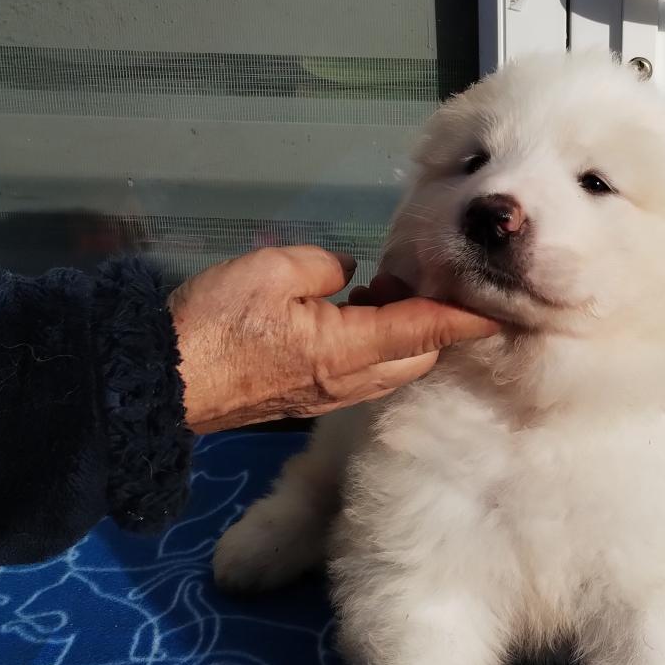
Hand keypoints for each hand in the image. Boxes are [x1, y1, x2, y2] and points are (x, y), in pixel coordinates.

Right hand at [168, 246, 497, 434]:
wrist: (160, 383)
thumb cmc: (216, 323)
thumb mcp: (273, 271)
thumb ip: (324, 267)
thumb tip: (347, 273)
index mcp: (350, 349)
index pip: (427, 331)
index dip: (467, 318)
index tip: (505, 309)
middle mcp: (349, 380)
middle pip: (417, 355)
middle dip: (437, 323)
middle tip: (439, 280)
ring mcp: (327, 394)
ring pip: (389, 366)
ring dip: (403, 334)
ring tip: (391, 290)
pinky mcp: (306, 397)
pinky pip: (360, 371)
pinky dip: (374, 344)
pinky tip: (355, 312)